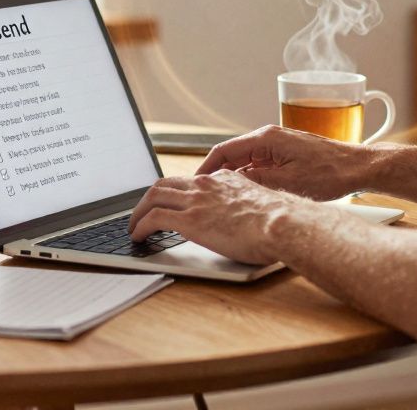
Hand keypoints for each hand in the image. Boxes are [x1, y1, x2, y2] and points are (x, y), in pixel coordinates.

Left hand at [128, 169, 310, 264]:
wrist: (282, 224)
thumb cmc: (280, 223)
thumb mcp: (259, 207)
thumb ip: (245, 208)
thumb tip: (245, 223)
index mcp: (223, 179)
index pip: (190, 182)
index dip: (175, 194)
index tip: (169, 205)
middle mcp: (206, 185)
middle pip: (165, 184)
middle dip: (148, 199)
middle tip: (142, 213)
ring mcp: (196, 200)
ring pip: (153, 197)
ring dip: (139, 212)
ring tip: (134, 227)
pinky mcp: (189, 220)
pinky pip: (154, 219)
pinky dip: (141, 227)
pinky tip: (138, 237)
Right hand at [195, 125, 384, 201]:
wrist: (359, 167)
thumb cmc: (329, 173)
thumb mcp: (287, 182)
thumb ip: (255, 181)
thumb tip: (231, 184)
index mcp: (266, 138)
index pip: (224, 150)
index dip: (206, 168)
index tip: (195, 183)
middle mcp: (270, 136)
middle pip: (232, 154)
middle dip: (217, 173)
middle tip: (205, 194)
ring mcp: (279, 143)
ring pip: (246, 159)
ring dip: (234, 176)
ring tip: (223, 197)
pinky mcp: (287, 152)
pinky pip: (260, 162)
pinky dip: (250, 176)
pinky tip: (248, 193)